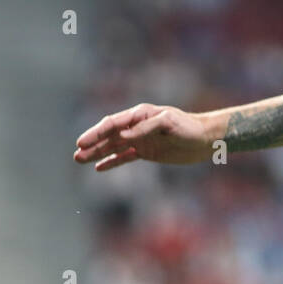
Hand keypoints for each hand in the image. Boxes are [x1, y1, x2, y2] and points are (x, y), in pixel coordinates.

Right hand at [73, 103, 215, 169]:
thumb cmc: (189, 127)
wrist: (206, 139)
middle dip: (92, 144)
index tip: (82, 143)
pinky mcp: (147, 152)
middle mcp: (137, 126)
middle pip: (109, 135)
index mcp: (140, 115)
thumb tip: (123, 137)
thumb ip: (145, 129)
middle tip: (76, 154)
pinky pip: (125, 157)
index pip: (113, 124)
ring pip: (114, 147)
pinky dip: (112, 162)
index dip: (96, 133)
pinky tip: (99, 168)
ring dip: (97, 154)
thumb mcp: (169, 124)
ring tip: (80, 160)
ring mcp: (141, 139)